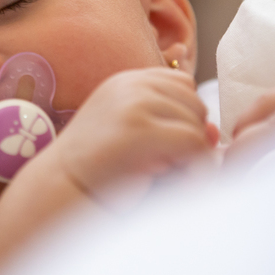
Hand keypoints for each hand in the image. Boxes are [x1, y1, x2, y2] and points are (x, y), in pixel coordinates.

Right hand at [55, 67, 217, 198]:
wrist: (59, 192)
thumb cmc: (97, 173)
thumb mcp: (135, 138)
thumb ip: (171, 126)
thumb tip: (214, 132)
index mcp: (126, 82)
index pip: (182, 84)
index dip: (185, 117)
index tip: (168, 148)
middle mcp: (130, 85)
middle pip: (195, 103)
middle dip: (191, 138)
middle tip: (169, 168)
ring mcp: (134, 104)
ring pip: (198, 124)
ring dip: (194, 157)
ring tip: (167, 176)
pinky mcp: (139, 129)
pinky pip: (194, 146)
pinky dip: (197, 170)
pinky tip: (177, 184)